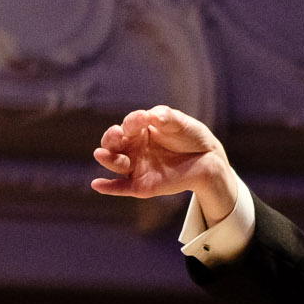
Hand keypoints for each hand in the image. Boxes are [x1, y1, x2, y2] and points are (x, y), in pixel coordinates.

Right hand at [88, 102, 232, 209]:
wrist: (207, 159)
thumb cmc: (189, 136)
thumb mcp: (179, 122)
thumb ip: (164, 116)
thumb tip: (150, 116)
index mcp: (139, 130)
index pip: (128, 125)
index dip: (133, 121)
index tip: (145, 118)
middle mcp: (133, 148)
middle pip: (112, 144)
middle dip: (111, 139)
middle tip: (117, 135)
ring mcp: (136, 167)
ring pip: (115, 163)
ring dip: (108, 159)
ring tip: (102, 154)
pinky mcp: (141, 185)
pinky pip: (121, 187)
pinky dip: (108, 187)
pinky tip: (97, 184)